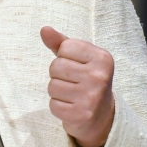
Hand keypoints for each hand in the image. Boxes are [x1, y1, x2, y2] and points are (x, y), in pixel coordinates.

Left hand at [40, 26, 114, 146]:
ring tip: (72, 94)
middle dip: (58, 75)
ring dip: (57, 91)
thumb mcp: (79, 58)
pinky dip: (58, 106)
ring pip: (52, 86)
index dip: (65, 56)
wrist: (102, 116)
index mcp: (102, 58)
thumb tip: (44, 29)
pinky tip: (71, 106)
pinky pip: (53, 105)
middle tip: (73, 82)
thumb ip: (61, 42)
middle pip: (56, 66)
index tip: (77, 66)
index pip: (65, 47)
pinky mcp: (81, 114)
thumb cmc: (87, 80)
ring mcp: (91, 96)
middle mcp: (99, 76)